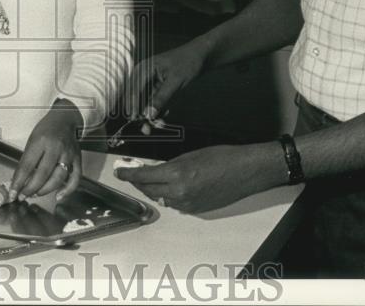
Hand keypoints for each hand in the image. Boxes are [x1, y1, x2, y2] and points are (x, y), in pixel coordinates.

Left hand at [10, 100, 82, 201]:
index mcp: (40, 141)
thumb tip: (19, 182)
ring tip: (35, 194)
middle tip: (22, 196)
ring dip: (45, 190)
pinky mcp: (78, 159)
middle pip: (43, 174)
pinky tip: (58, 196)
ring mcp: (68, 154)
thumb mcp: (32, 140)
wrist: (64, 119)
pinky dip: (68, 190)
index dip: (18, 182)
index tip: (12, 193)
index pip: (27, 166)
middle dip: (30, 189)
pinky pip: (75, 177)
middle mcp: (56, 147)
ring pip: (58, 178)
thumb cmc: (45, 130)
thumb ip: (27, 160)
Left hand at [114, 142, 283, 213]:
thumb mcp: (190, 155)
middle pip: (148, 190)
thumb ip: (170, 164)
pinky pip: (174, 204)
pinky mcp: (196, 209)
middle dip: (137, 182)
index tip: (119, 171)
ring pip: (160, 198)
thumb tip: (154, 169)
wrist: (245, 171)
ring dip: (152, 189)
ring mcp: (188, 204)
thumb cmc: (222, 157)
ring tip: (148, 179)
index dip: (128, 174)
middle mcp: (180, 192)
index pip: (143, 176)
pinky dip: (167, 196)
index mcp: (177, 175)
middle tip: (130, 173)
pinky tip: (168, 187)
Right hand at [125, 39, 206, 122]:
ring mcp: (149, 83)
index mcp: (144, 69)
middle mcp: (143, 75)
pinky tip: (165, 117)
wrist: (200, 57)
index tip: (135, 120)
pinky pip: (153, 103)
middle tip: (146, 129)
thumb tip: (149, 114)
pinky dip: (158, 111)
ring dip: (150, 115)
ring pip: (144, 103)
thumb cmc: (187, 63)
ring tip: (160, 125)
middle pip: (135, 98)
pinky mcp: (156, 89)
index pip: (133, 90)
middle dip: (141, 114)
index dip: (133, 106)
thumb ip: (162, 97)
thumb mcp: (176, 81)